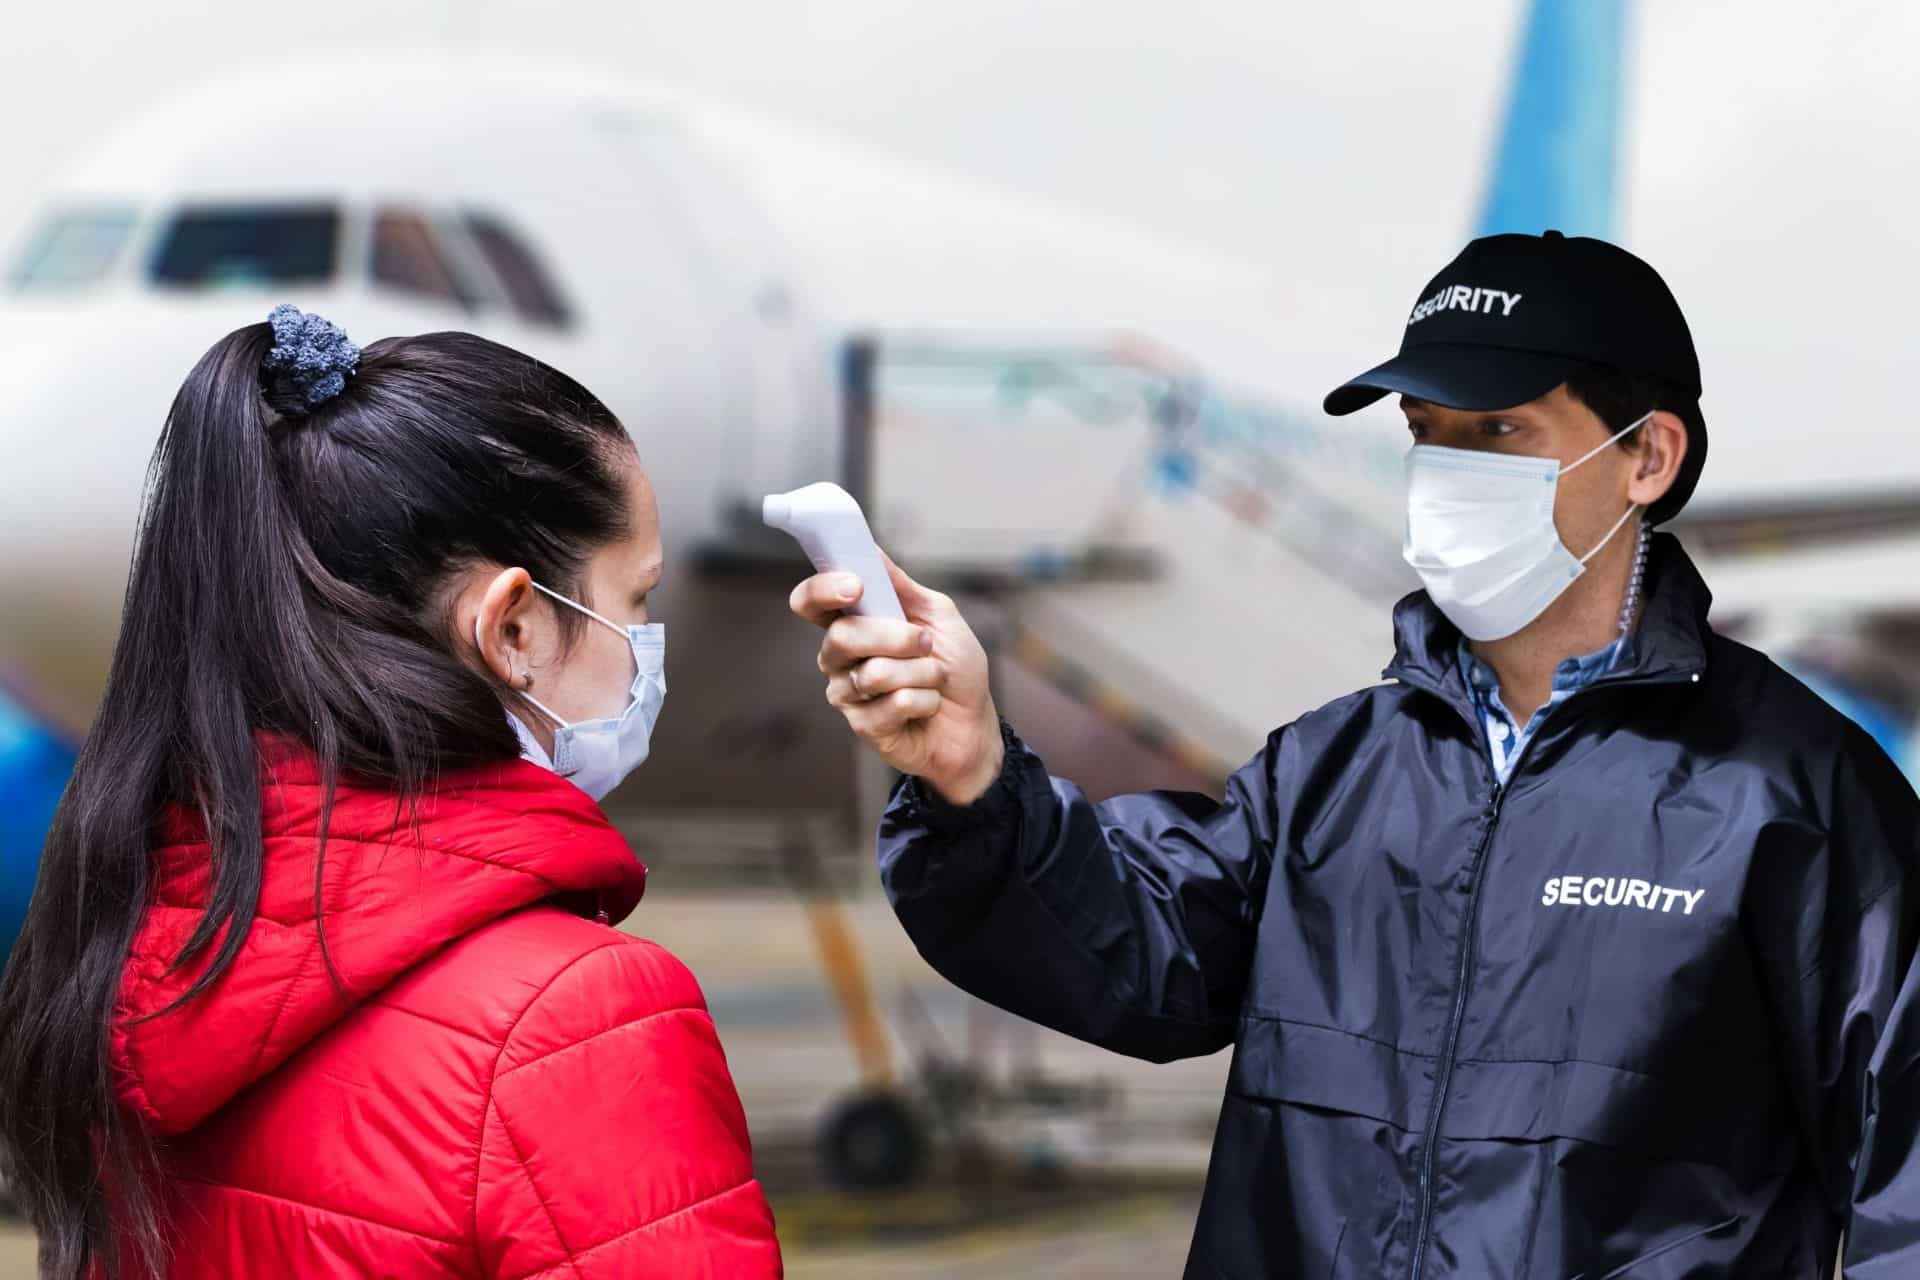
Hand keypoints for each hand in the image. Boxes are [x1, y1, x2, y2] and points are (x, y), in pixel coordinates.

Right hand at [788, 552, 1004, 803]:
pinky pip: (895, 703)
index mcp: (851, 623)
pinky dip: (926, 700)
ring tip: (934, 678)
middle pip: (842, 635)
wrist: (974, 723)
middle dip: (898, 636)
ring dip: (922, 672)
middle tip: (927, 642)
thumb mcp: (938, 614)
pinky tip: (929, 707)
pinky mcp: (864, 727)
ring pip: (875, 672)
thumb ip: (901, 586)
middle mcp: (839, 658)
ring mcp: (847, 693)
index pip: (810, 602)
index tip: (854, 585)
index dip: (822, 590)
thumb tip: (870, 550)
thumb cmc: (955, 667)